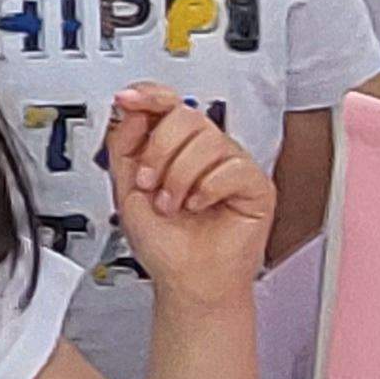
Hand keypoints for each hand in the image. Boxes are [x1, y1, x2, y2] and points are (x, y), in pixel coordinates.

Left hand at [101, 85, 278, 308]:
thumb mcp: (127, 190)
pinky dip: (207, 189)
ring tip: (173, 205)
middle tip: (150, 184)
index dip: (149, 95)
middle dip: (159, 151)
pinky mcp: (255, 185)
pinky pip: (232, 167)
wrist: (186, 283)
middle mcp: (205, 151)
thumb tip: (128, 110)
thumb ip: (124, 147)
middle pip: (186, 116)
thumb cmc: (165, 245)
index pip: (168, 103)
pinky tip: (200, 207)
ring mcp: (232, 165)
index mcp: (176, 147)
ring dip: (179, 177)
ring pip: (208, 139)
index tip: (126, 99)